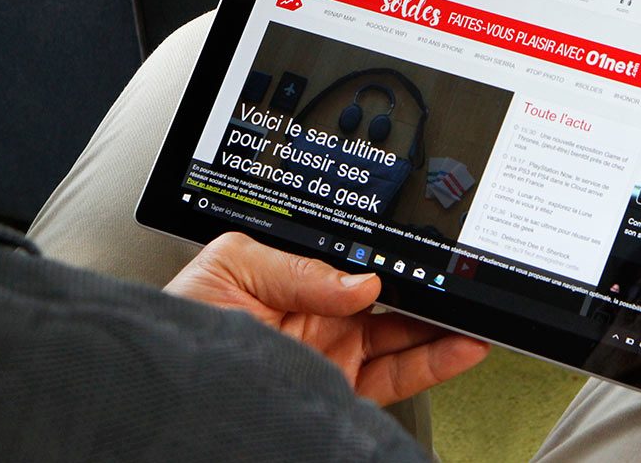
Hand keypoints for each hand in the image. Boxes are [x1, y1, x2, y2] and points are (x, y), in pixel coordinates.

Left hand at [165, 232, 488, 405]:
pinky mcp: (342, 388)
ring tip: (477, 315)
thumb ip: (298, 267)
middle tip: (466, 283)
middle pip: (396, 297)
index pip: (364, 262)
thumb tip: (361, 282)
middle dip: (434, 288)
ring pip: (407, 337)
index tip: (434, 252)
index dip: (400, 256)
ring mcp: (337, 353)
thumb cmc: (182, 322)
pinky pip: (399, 376)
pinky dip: (435, 363)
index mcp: (300, 277)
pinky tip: (461, 347)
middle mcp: (324, 314)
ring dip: (445, 325)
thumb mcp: (231, 267)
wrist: (164, 382)